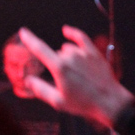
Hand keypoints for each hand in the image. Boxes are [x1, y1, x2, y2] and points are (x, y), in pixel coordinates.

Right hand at [18, 25, 133, 127]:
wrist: (110, 102)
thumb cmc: (84, 103)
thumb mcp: (59, 101)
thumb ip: (41, 89)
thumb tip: (28, 81)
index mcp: (60, 68)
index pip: (40, 49)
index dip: (30, 39)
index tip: (23, 31)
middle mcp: (70, 57)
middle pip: (56, 54)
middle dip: (57, 64)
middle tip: (67, 81)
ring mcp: (83, 53)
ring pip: (67, 49)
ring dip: (67, 56)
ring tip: (76, 73)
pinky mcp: (93, 53)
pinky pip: (80, 37)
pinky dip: (72, 33)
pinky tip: (66, 30)